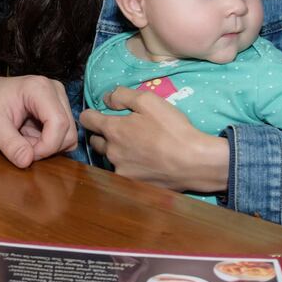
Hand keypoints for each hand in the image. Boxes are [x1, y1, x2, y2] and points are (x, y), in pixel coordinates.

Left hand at [0, 72, 78, 167]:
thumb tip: (26, 161)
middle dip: (46, 148)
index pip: (59, 123)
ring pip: (68, 135)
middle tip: (21, 146)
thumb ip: (9, 144)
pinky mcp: (59, 107)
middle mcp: (55, 90)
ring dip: (47, 146)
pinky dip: (48, 142)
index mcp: (39, 88)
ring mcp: (59, 98)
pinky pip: (63, 135)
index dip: (46, 146)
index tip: (26, 154)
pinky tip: (29, 136)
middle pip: (68, 131)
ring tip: (23, 139)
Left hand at [79, 86, 227, 193]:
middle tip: (123, 130)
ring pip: (110, 159)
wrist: (194, 161)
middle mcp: (111, 152)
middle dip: (103, 134)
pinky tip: (146, 163)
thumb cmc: (172, 128)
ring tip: (137, 148)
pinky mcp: (133, 185)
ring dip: (117, 152)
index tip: (101, 113)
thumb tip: (106, 98)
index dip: (92, 114)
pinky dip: (130, 167)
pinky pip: (123, 173)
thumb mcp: (148, 100)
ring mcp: (121, 171)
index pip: (86, 120)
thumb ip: (122, 96)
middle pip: (95, 141)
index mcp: (113, 130)